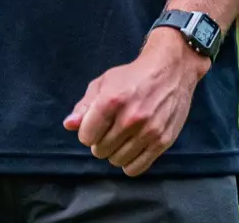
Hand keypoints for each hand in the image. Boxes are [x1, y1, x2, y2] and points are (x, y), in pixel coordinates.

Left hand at [63, 30, 206, 176]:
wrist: (170, 70)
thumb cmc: (133, 76)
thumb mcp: (104, 83)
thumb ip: (84, 105)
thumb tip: (69, 125)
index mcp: (112, 100)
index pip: (86, 136)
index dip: (87, 131)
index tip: (95, 125)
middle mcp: (130, 118)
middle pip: (100, 150)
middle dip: (101, 141)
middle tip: (111, 129)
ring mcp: (148, 131)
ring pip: (116, 161)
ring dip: (115, 152)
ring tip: (123, 137)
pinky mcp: (163, 141)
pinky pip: (136, 168)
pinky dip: (129, 163)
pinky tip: (132, 148)